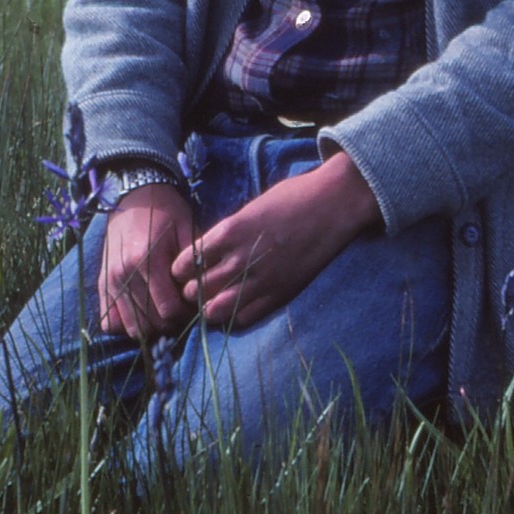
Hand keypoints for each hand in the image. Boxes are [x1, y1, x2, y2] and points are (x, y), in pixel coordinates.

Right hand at [97, 184, 194, 340]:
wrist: (135, 194)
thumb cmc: (167, 211)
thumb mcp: (187, 229)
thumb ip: (194, 263)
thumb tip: (202, 295)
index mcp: (148, 260)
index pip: (168, 309)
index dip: (184, 314)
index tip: (192, 305)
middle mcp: (124, 273)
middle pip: (149, 323)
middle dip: (169, 324)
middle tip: (180, 312)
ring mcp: (109, 280)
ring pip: (130, 326)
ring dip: (149, 327)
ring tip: (161, 313)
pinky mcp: (101, 283)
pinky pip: (108, 321)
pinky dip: (124, 324)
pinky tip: (140, 313)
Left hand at [170, 149, 380, 330]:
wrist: (333, 203)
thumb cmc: (292, 196)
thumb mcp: (250, 207)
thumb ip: (228, 232)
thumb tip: (208, 251)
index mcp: (229, 231)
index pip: (186, 262)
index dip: (180, 269)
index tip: (183, 269)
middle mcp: (241, 259)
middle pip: (196, 289)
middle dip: (190, 291)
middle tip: (193, 288)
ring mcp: (262, 280)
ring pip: (215, 310)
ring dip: (208, 307)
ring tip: (211, 301)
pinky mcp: (280, 293)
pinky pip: (244, 317)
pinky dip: (234, 316)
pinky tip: (235, 307)